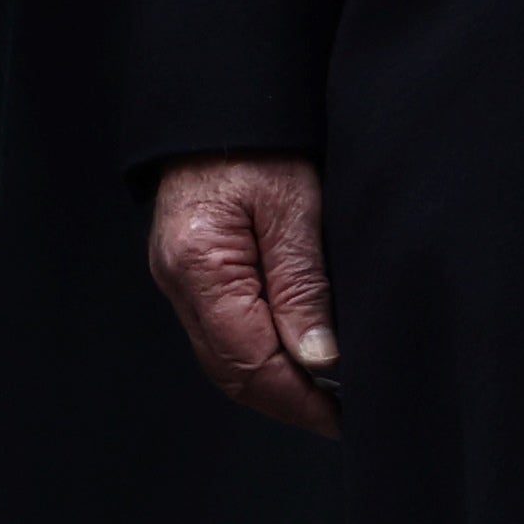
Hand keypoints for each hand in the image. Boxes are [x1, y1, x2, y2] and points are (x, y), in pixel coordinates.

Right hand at [148, 153, 342, 439]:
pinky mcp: (188, 272)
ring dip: (274, 385)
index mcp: (200, 267)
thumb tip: (320, 361)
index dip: (302, 401)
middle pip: (231, 373)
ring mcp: (176, 279)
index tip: (347, 418)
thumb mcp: (295, 209)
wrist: (220, 104)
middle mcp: (177, 281)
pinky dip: (258, 358)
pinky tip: (295, 359)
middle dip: (289, 402)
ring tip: (327, 396)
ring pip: (223, 361)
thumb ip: (304, 288)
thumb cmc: (257, 146)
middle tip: (344, 417)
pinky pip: (220, 336)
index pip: (250, 363)